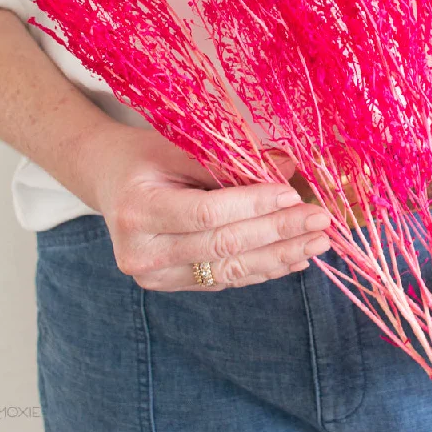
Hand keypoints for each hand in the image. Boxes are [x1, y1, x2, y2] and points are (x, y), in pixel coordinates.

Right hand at [76, 122, 331, 290]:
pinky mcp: (171, 285)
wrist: (110, 181)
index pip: (208, 213)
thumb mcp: (179, 147)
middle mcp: (142, 252)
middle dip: (278, 233)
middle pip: (224, 246)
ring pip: (229, 270)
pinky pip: (225, 278)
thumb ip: (229, 159)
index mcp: (138, 210)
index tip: (294, 195)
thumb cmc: (146, 157)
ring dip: (279, 257)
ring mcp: (155, 276)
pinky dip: (262, 268)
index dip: (254, 205)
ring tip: (317, 244)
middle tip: (321, 222)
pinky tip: (294, 259)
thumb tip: (288, 166)